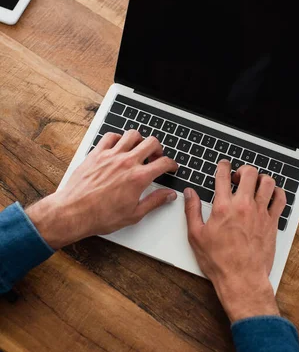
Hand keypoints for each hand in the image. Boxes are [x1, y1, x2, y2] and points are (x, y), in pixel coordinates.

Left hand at [27, 131, 177, 248]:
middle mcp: (126, 163)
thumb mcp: (134, 214)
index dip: (171, 164)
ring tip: (139, 149)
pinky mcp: (96, 154)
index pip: (163, 163)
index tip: (170, 166)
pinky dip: (118, 138)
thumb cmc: (101, 216)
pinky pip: (110, 136)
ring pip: (132, 135)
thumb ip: (155, 201)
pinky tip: (118, 146)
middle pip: (151, 143)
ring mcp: (110, 156)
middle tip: (156, 157)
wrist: (74, 212)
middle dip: (158, 149)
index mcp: (138, 178)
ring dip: (140, 140)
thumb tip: (168, 195)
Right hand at [184, 161, 285, 321]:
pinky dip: (277, 192)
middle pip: (249, 173)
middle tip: (238, 175)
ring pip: (267, 182)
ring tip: (254, 183)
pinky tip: (271, 194)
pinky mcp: (272, 222)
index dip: (223, 166)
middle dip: (243, 169)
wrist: (241, 279)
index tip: (223, 165)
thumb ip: (192, 210)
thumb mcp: (196, 236)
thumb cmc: (219, 261)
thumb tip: (189, 193)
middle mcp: (243, 206)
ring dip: (260, 178)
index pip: (223, 176)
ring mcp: (260, 213)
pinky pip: (280, 199)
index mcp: (223, 207)